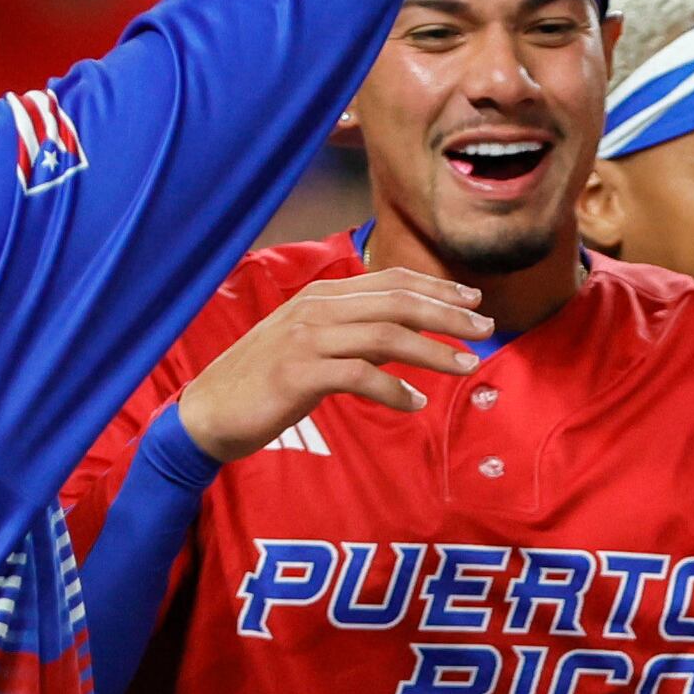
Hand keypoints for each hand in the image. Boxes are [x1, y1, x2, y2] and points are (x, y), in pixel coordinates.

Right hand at [176, 271, 490, 460]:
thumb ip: (356, 339)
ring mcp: (305, 339)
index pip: (389, 280)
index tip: (473, 299)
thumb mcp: (313, 350)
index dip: (435, 287)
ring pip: (385, 335)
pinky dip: (392, 389)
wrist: (208, 412)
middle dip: (447, 313)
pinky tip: (415, 403)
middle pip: (396, 301)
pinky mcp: (297, 374)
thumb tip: (406, 342)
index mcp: (320, 297)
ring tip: (467, 366)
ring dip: (433, 350)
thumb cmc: (264, 383)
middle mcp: (315, 309)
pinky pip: (358, 376)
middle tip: (486, 329)